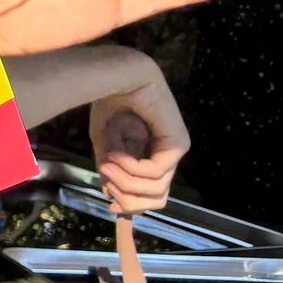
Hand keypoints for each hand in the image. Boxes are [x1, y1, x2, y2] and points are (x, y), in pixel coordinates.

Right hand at [87, 57, 187, 213]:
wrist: (116, 77)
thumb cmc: (109, 103)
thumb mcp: (104, 144)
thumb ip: (110, 169)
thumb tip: (110, 195)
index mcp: (152, 155)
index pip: (152, 194)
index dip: (131, 205)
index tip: (108, 205)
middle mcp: (167, 155)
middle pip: (158, 199)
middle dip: (128, 199)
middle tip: (106, 183)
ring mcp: (175, 151)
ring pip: (156, 190)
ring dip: (124, 182)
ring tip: (106, 164)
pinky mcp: (177, 144)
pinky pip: (155, 172)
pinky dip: (131, 168)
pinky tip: (116, 154)